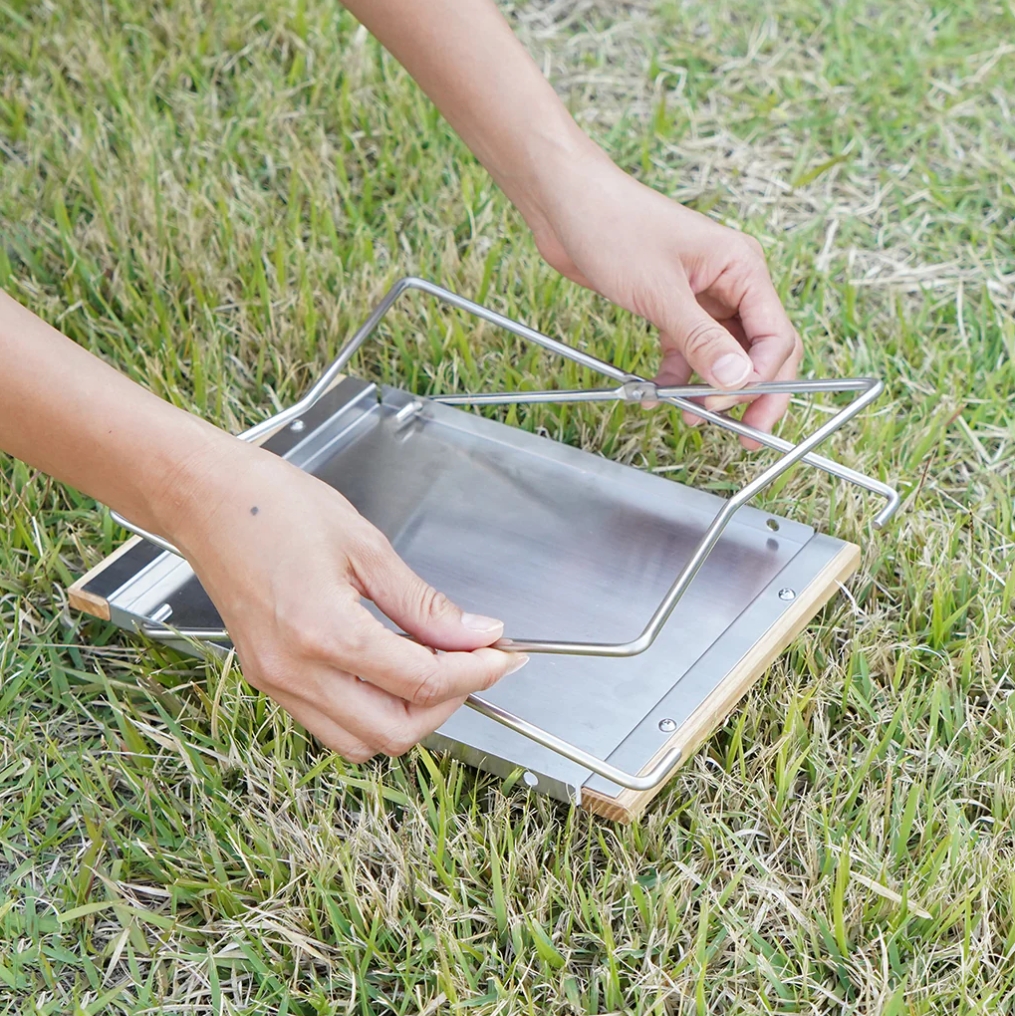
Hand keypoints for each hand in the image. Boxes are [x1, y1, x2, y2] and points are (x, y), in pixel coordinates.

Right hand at [161, 439, 525, 760]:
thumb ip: (423, 602)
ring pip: (362, 742)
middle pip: (395, 732)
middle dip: (449, 703)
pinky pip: (331, 724)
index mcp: (324, 633)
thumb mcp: (365, 545)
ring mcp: (277, 683)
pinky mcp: (268, 681)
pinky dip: (373, 711)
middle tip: (474, 663)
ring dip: (410, 716)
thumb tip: (475, 632)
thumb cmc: (273, 506)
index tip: (503, 655)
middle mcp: (296, 672)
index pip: (423, 682)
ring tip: (436, 668)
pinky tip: (391, 671)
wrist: (204, 499)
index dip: (476, 672)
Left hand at [524, 151, 802, 445]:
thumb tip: (736, 380)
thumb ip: (700, 339)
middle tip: (741, 434)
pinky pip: (687, 349)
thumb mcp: (660, 292)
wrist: (565, 203)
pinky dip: (676, 374)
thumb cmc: (613, 226)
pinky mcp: (671, 305)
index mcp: (742, 268)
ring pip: (722, 354)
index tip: (730, 406)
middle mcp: (730, 281)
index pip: (776, 336)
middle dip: (751, 392)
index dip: (761, 378)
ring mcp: (701, 295)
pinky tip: (657, 395)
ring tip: (690, 417)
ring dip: (710, 389)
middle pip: (759, 349)